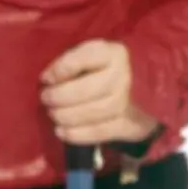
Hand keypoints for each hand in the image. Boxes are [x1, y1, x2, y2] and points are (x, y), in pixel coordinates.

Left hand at [40, 41, 160, 159]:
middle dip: (60, 96)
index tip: (45, 78)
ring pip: (94, 113)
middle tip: (46, 99)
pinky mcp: (130, 125)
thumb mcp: (92, 55)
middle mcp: (124, 76)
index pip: (86, 57)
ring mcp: (129, 102)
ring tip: (53, 114)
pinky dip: (78, 135)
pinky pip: (101, 132)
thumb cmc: (106, 68)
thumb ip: (72, 61)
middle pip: (87, 89)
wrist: (142, 89)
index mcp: (114, 53)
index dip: (62, 68)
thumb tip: (48, 78)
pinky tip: (61, 132)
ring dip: (66, 116)